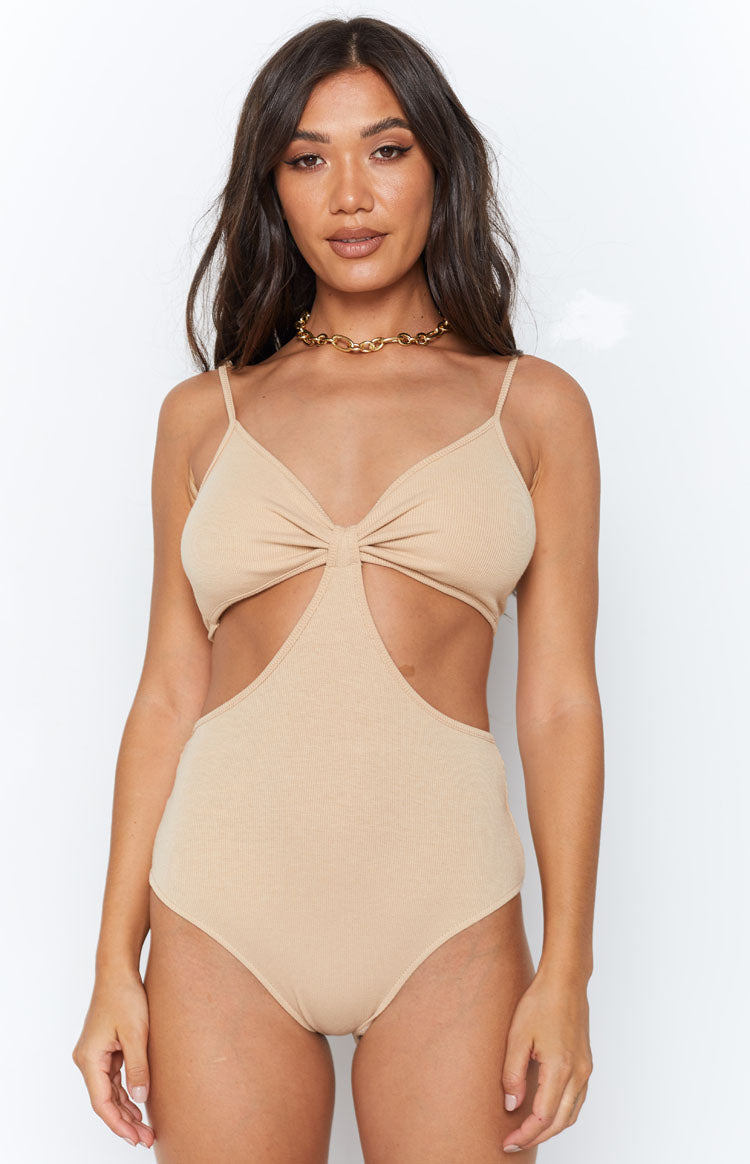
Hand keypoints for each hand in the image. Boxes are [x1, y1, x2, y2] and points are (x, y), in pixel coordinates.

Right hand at [72, 969, 155, 1148]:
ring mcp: (95, 1055)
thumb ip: (138, 1068)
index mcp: (89, 1058)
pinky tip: (139, 1106)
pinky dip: (126, 1093)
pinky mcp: (105, 1049)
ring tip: (145, 1129)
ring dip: (126, 1110)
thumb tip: (141, 1100)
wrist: (118, 971)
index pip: (101, 1102)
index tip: (135, 1137)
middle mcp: (87, 1060)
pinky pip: (114, 1079)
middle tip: (146, 1138)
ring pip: (110, 1092)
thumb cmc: (125, 996)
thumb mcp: (136, 1034)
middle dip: (125, 1122)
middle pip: (105, 1101)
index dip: (118, 1123)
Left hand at [500, 970, 592, 1152]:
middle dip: (536, 1136)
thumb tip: (511, 1105)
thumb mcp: (517, 1037)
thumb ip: (513, 1074)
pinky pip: (577, 1100)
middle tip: (513, 1142)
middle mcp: (578, 1074)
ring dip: (550, 1128)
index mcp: (560, 1069)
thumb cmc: (540, 1003)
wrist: (565, 982)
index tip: (507, 1140)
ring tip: (527, 1131)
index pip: (542, 1117)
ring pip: (571, 1114)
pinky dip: (562, 1114)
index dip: (524, 1133)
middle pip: (559, 1122)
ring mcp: (585, 1070)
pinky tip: (546, 1112)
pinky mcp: (586, 1064)